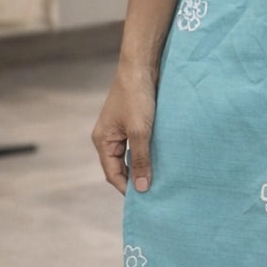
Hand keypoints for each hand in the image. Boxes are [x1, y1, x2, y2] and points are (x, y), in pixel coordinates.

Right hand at [92, 63, 156, 193]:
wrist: (142, 66)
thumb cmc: (137, 96)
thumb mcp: (140, 131)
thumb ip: (140, 159)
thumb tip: (141, 188)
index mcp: (103, 140)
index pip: (113, 174)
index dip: (128, 188)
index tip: (146, 200)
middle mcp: (109, 137)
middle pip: (121, 167)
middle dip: (136, 178)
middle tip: (156, 192)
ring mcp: (121, 129)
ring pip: (131, 156)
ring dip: (144, 165)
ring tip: (161, 178)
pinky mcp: (134, 122)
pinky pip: (139, 144)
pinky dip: (149, 152)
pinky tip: (163, 158)